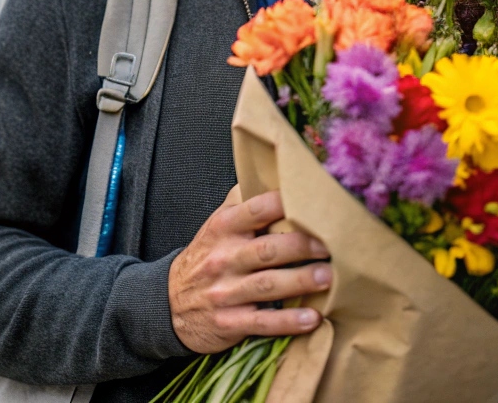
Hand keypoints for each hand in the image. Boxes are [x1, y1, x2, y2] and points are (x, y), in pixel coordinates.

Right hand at [168, 187, 331, 353]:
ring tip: (328, 277)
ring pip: (268, 285)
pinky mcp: (229, 322)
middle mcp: (224, 257)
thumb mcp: (216, 224)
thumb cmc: (206, 256)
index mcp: (223, 228)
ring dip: (300, 281)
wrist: (167, 303)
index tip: (312, 202)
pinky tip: (312, 318)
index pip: (255, 210)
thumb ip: (243, 203)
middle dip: (302, 246)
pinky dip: (288, 321)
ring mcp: (225, 291)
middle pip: (268, 249)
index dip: (283, 204)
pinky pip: (262, 322)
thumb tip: (275, 175)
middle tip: (330, 245)